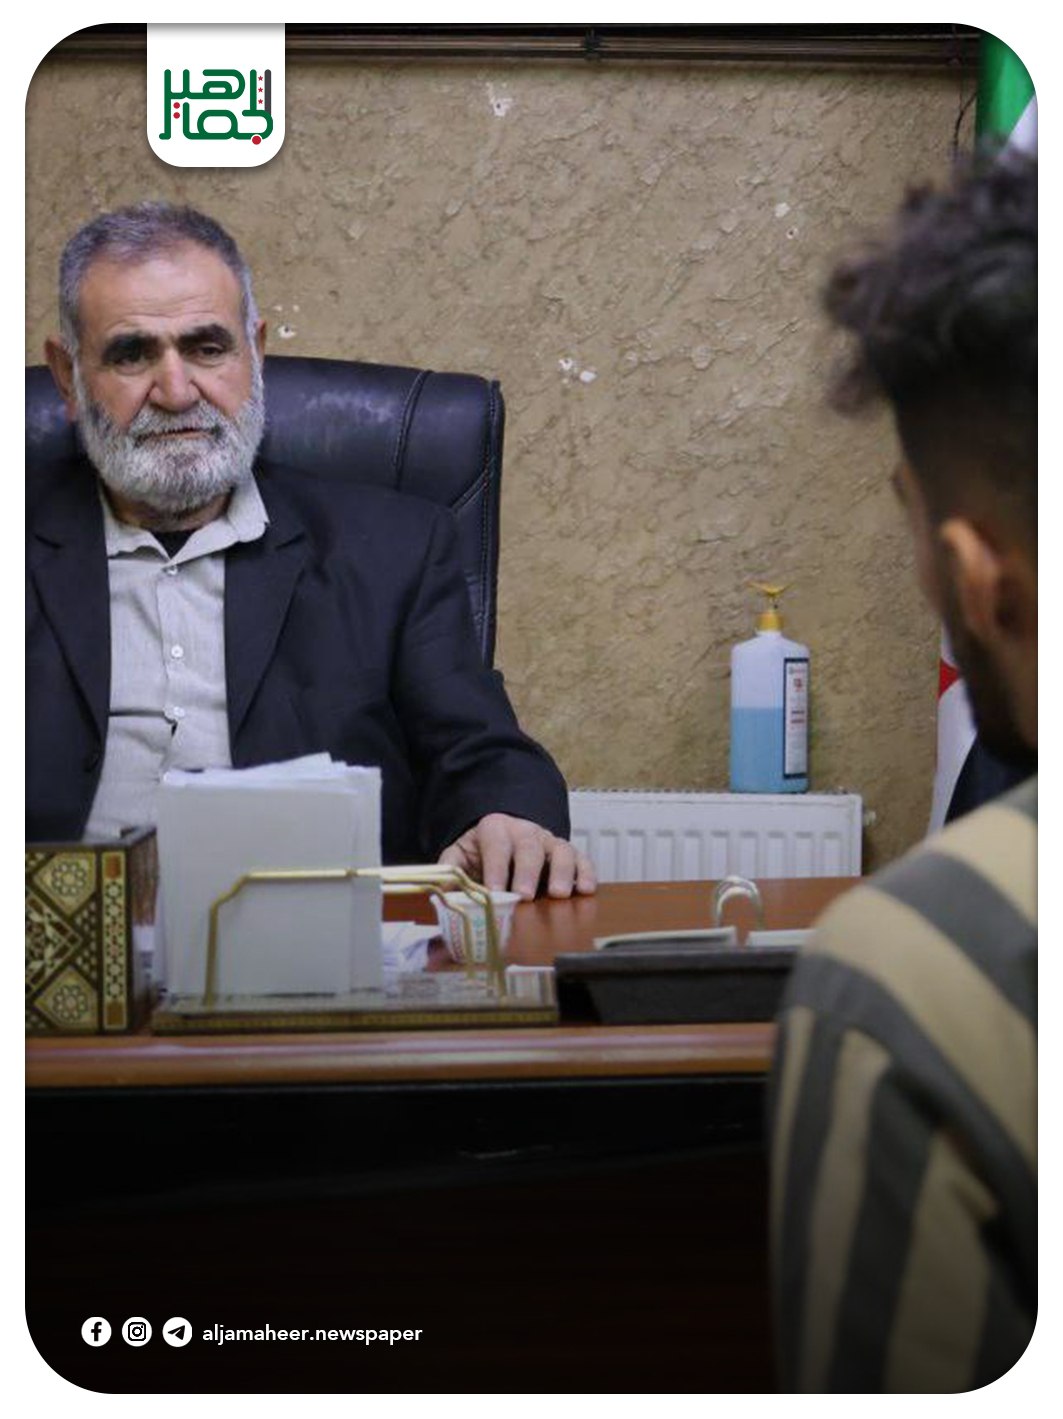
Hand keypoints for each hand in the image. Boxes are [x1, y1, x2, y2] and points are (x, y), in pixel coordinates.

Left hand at [439, 813, 596, 899]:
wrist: (507, 834)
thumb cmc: (483, 852)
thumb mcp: (460, 855)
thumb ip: (449, 870)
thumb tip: (440, 890)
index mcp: (496, 830)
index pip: (496, 846)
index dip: (496, 868)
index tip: (494, 892)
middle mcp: (525, 833)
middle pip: (529, 847)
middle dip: (527, 872)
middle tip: (524, 895)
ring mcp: (550, 842)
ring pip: (561, 850)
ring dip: (562, 872)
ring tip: (559, 894)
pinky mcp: (569, 853)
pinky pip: (582, 859)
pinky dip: (587, 873)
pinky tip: (586, 891)